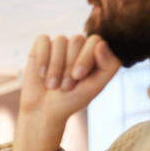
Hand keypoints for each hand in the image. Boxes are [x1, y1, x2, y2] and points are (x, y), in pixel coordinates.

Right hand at [12, 34, 121, 150]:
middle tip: (65, 85)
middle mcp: (77, 45)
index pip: (95, 41)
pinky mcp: (41, 46)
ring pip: (60, 41)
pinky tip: (41, 74)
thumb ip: (108, 66)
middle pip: (77, 40)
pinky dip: (42, 59)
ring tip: (52, 84)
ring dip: (55, 66)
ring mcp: (59, 45)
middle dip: (69, 66)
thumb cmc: (71, 100)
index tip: (78, 77)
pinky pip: (43, 41)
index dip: (86, 58)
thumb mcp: (95, 87)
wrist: (44, 110)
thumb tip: (102, 44)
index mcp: (93, 53)